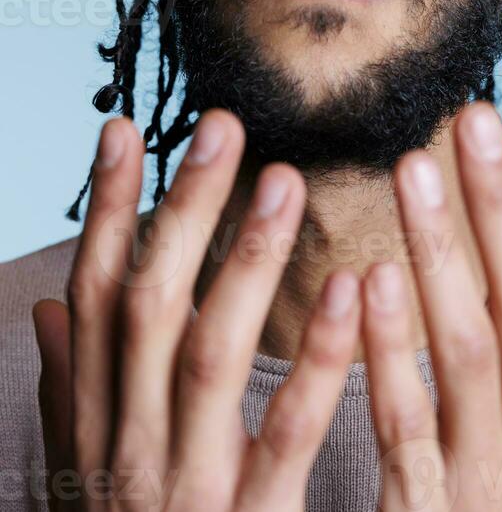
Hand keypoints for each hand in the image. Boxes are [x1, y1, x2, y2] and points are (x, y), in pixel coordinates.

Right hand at [32, 110, 360, 511]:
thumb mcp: (82, 469)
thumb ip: (69, 385)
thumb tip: (48, 305)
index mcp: (97, 419)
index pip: (95, 294)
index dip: (109, 210)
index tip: (123, 131)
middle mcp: (127, 441)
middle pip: (149, 306)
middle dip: (181, 211)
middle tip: (221, 126)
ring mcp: (181, 484)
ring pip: (208, 354)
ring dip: (245, 263)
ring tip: (287, 181)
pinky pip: (284, 434)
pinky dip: (316, 359)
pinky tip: (351, 289)